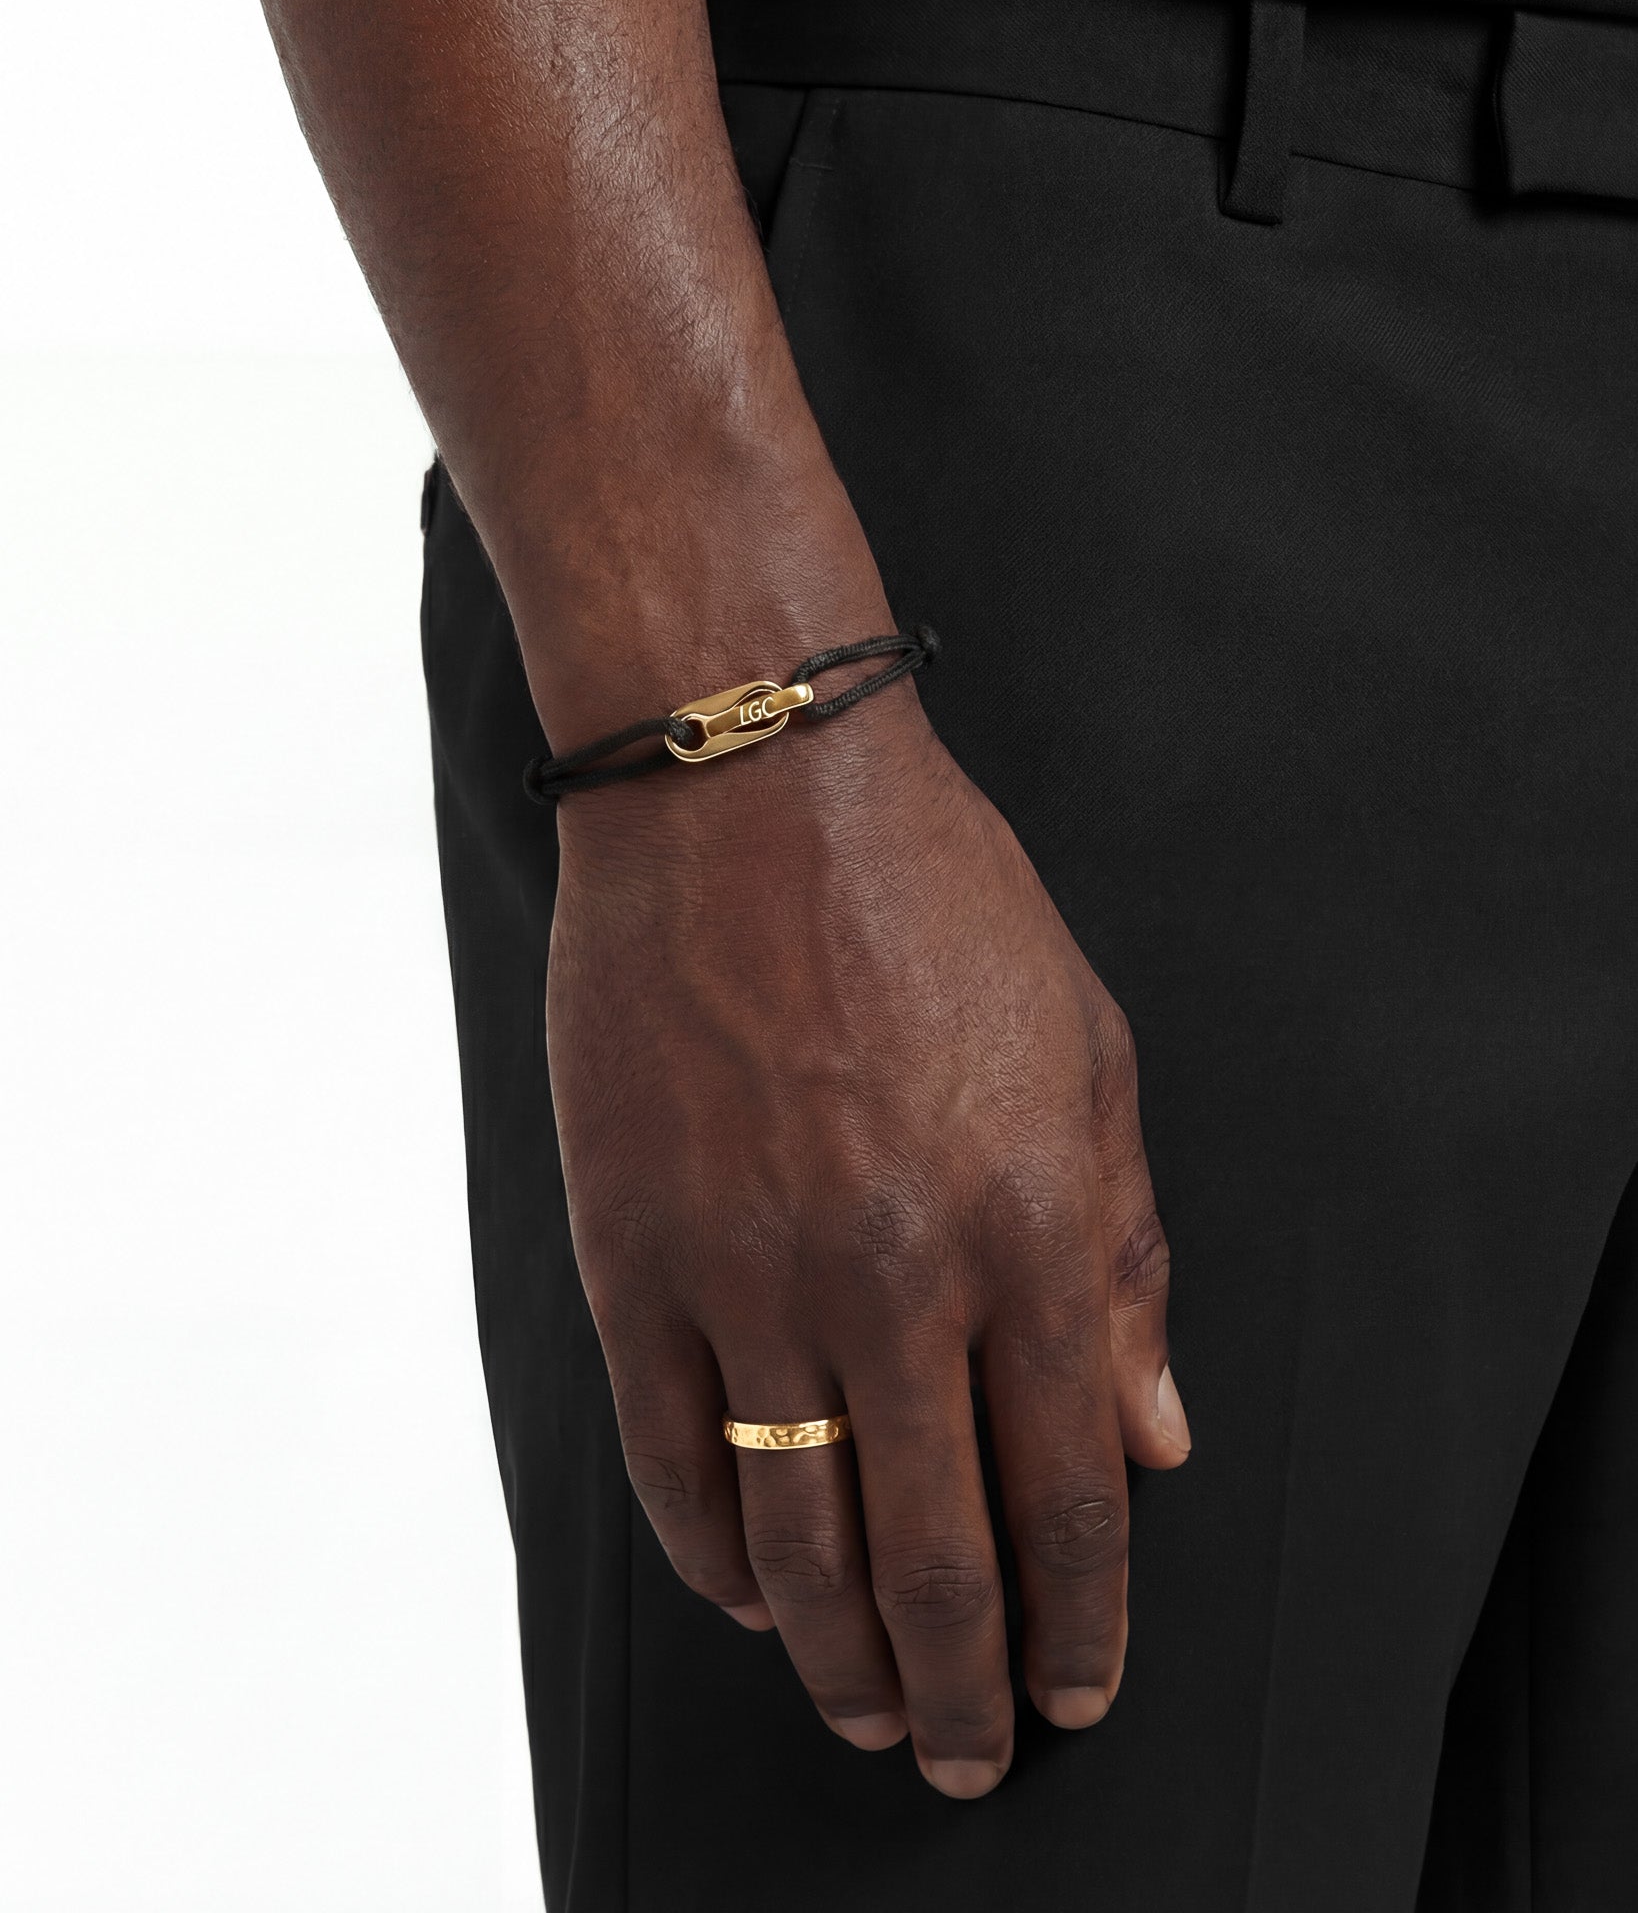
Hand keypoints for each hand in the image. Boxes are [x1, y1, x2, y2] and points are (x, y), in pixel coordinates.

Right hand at [546, 677, 1190, 1799]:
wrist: (743, 788)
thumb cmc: (931, 897)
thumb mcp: (1089, 1055)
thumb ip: (1126, 1255)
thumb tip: (1156, 1434)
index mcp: (1031, 1222)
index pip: (1069, 1489)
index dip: (1079, 1619)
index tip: (1075, 1689)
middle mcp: (897, 1274)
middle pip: (937, 1551)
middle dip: (959, 1685)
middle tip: (960, 1753)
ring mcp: (751, 1270)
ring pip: (799, 1534)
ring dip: (837, 1653)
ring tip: (861, 1708)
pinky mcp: (633, 1252)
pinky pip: (673, 1454)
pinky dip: (713, 1553)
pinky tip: (749, 1592)